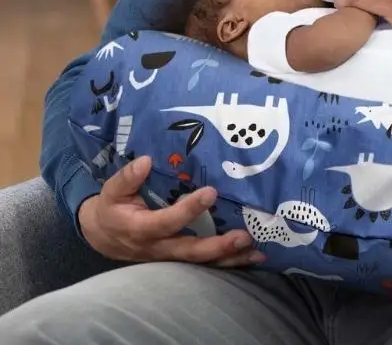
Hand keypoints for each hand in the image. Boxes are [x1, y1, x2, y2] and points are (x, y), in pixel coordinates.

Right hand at [78, 155, 263, 267]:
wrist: (103, 236)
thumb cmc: (112, 208)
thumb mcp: (112, 190)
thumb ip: (127, 177)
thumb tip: (146, 161)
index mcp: (140, 229)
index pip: (167, 222)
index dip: (188, 210)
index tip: (211, 192)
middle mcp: (157, 248)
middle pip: (190, 251)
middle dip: (217, 246)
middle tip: (243, 236)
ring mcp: (169, 257)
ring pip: (201, 263)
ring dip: (229, 258)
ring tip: (256, 252)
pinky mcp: (179, 258)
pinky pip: (204, 264)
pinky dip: (227, 262)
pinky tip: (250, 256)